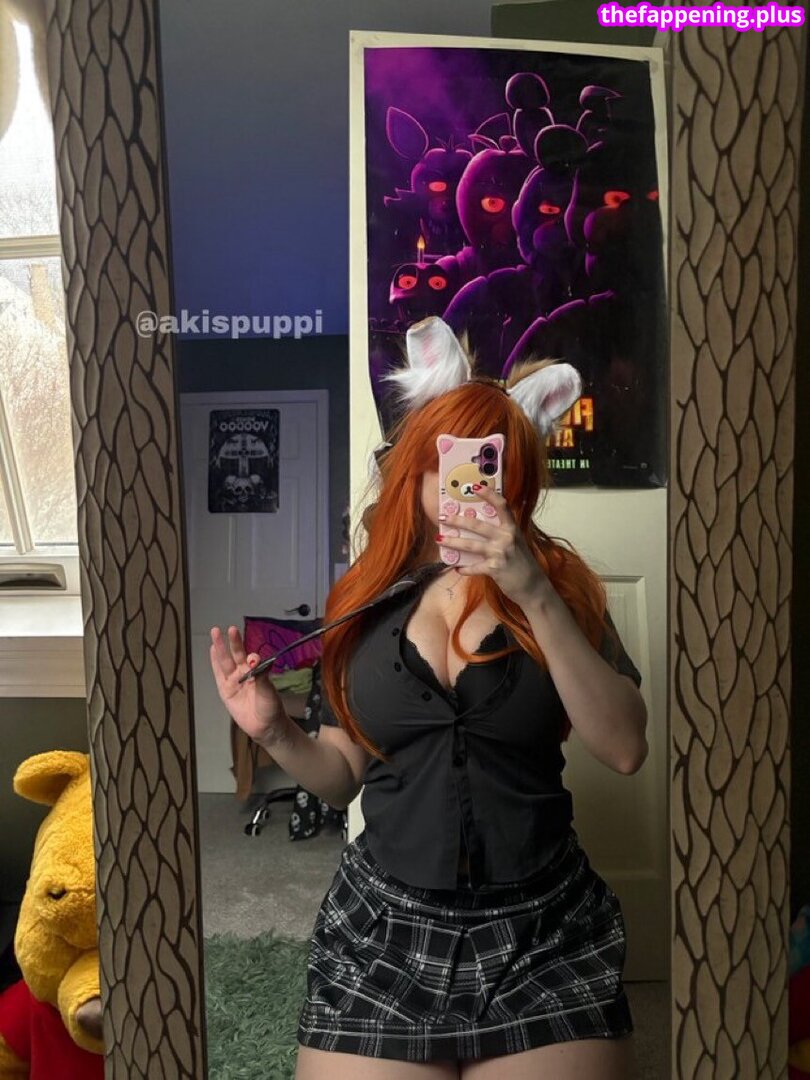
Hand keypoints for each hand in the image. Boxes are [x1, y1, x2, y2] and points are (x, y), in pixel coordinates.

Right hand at [209, 625, 289, 745]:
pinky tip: (212, 650)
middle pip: (237, 655)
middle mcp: (244, 673)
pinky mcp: (225, 690)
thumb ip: (262, 677)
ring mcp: (233, 681)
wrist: (265, 726)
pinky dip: (215, 663)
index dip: (252, 657)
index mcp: (257, 671)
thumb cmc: (270, 707)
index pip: (252, 659)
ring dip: (220, 648)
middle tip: (230, 628)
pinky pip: (219, 674)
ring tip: (215, 632)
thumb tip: (256, 659)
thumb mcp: (268, 692)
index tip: (253, 657)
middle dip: (233, 642)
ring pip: (226, 662)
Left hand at [437, 486, 549, 607]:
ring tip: (440, 540)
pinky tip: (457, 568)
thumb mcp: (516, 543)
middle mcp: (507, 537)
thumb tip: (478, 527)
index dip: (489, 494)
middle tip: (442, 517)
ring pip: (471, 544)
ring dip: (453, 542)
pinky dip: (464, 569)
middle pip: (477, 525)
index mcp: (512, 528)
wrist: (533, 587)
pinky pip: (474, 567)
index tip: (475, 487)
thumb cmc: (522, 563)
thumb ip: (501, 534)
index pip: (502, 505)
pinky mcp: (495, 569)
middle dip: (457, 520)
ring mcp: (501, 553)